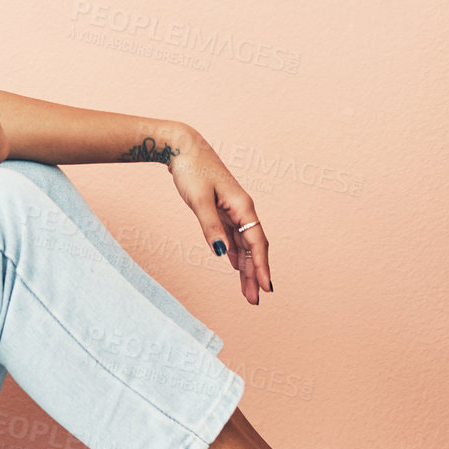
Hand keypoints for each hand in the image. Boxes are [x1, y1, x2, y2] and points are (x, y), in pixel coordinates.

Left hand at [167, 128, 271, 304]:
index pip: (257, 242)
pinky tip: (236, 267)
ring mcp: (232, 210)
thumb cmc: (192, 170)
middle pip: (253, 248)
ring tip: (247, 291)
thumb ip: (211, 227)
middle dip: (255, 274)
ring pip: (244, 244)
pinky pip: (233, 237)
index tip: (266, 288)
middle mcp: (242, 210)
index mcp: (242, 206)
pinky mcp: (221, 210)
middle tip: (254, 300)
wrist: (181, 147)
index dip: (262, 266)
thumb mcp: (199, 201)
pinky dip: (236, 253)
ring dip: (246, 268)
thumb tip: (222, 254)